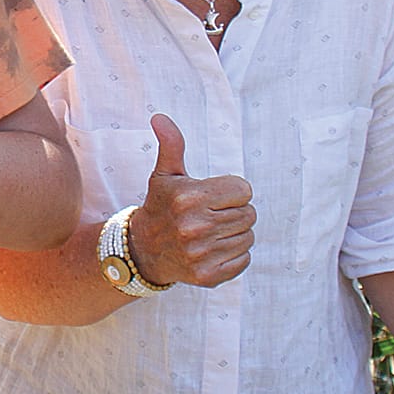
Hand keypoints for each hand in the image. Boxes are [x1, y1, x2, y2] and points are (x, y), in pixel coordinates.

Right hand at [129, 113, 253, 287]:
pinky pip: (244, 259)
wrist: (144, 250)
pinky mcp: (208, 276)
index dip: (231, 192)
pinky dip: (234, 255)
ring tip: (211, 232)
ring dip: (235, 234)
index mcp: (189, 198)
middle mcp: (194, 227)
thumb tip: (160, 117)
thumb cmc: (162, 206)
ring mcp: (201, 254)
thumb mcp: (165, 174)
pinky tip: (212, 249)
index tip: (211, 197)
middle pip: (249, 214)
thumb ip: (172, 145)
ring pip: (248, 237)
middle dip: (234, 212)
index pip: (244, 190)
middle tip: (211, 215)